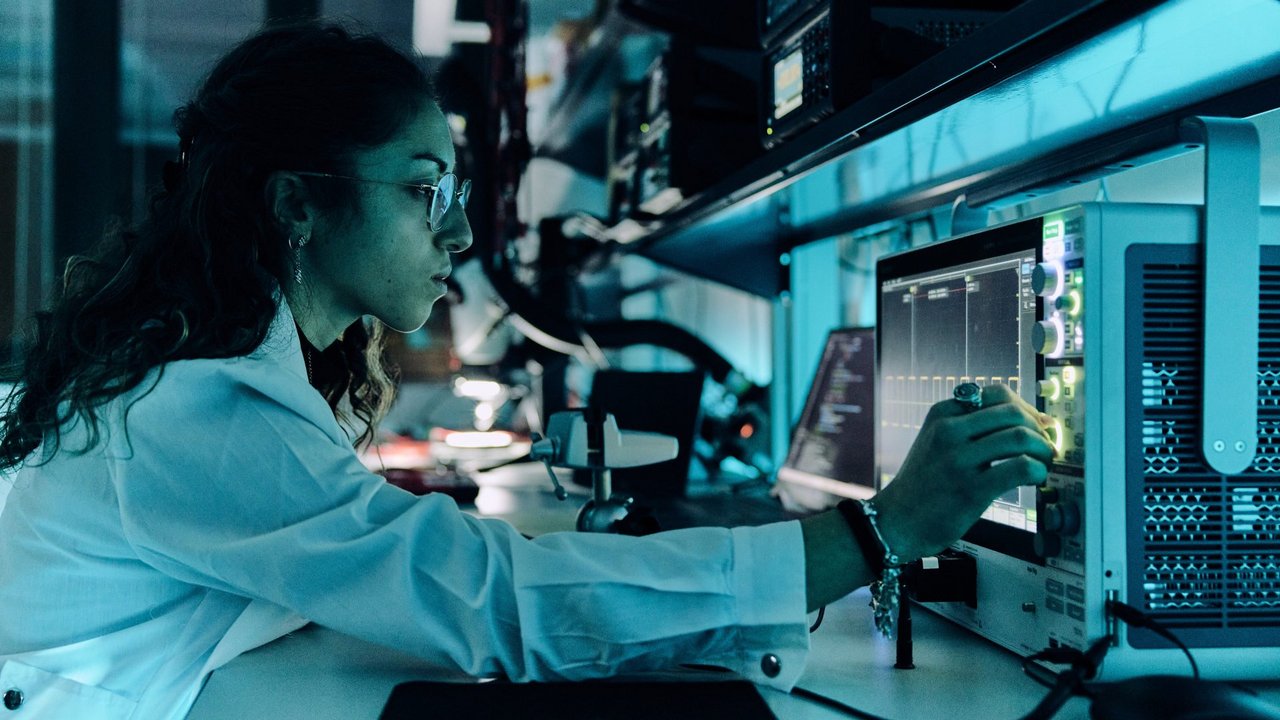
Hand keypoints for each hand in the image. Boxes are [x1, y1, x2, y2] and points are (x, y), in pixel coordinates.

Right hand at [871, 384, 1054, 562]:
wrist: (896, 522)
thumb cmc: (922, 486)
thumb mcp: (934, 442)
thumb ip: (968, 427)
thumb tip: (1023, 419)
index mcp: (941, 414)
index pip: (997, 394)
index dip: (1026, 408)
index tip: (1037, 425)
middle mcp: (948, 431)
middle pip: (1011, 412)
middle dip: (1038, 427)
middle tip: (1045, 445)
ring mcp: (958, 460)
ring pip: (1019, 436)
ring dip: (1042, 448)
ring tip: (1043, 462)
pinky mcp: (971, 489)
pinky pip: (1019, 467)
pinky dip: (1038, 471)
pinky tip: (1036, 479)